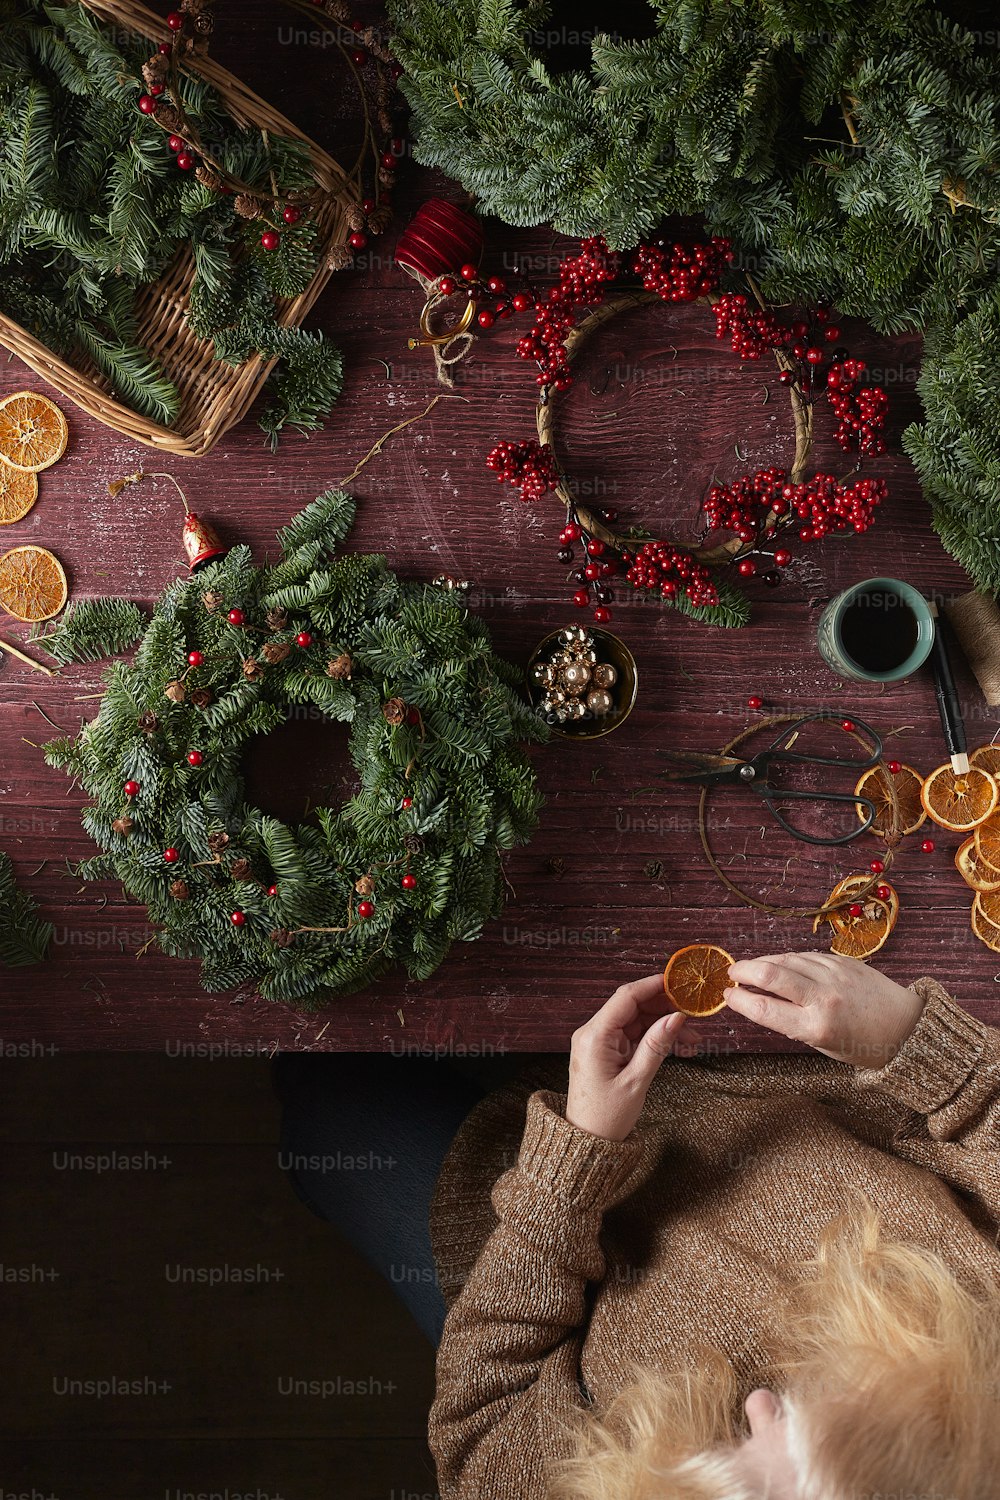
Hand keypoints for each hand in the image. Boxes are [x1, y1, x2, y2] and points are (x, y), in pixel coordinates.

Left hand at [565, 975, 702, 1140]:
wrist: (587, 1142)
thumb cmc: (606, 1117)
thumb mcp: (636, 1081)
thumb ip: (656, 1045)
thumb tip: (677, 1017)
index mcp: (594, 1036)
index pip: (625, 998)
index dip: (652, 985)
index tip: (677, 981)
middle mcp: (593, 1033)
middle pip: (632, 1006)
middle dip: (663, 1007)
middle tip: (693, 1013)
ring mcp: (599, 1042)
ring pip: (636, 1021)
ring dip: (663, 1025)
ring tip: (693, 1038)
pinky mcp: (606, 1052)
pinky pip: (633, 1036)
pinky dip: (654, 1038)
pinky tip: (679, 1046)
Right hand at [724, 951, 924, 1065]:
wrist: (907, 1028)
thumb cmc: (862, 1045)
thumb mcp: (822, 1044)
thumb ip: (791, 1021)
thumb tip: (759, 1000)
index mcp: (816, 1027)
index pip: (763, 1007)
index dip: (738, 1000)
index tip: (726, 996)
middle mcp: (824, 998)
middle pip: (771, 973)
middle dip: (744, 970)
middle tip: (732, 974)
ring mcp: (835, 975)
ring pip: (788, 959)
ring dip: (764, 961)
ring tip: (751, 968)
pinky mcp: (844, 962)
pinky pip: (807, 956)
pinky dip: (789, 959)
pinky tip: (781, 963)